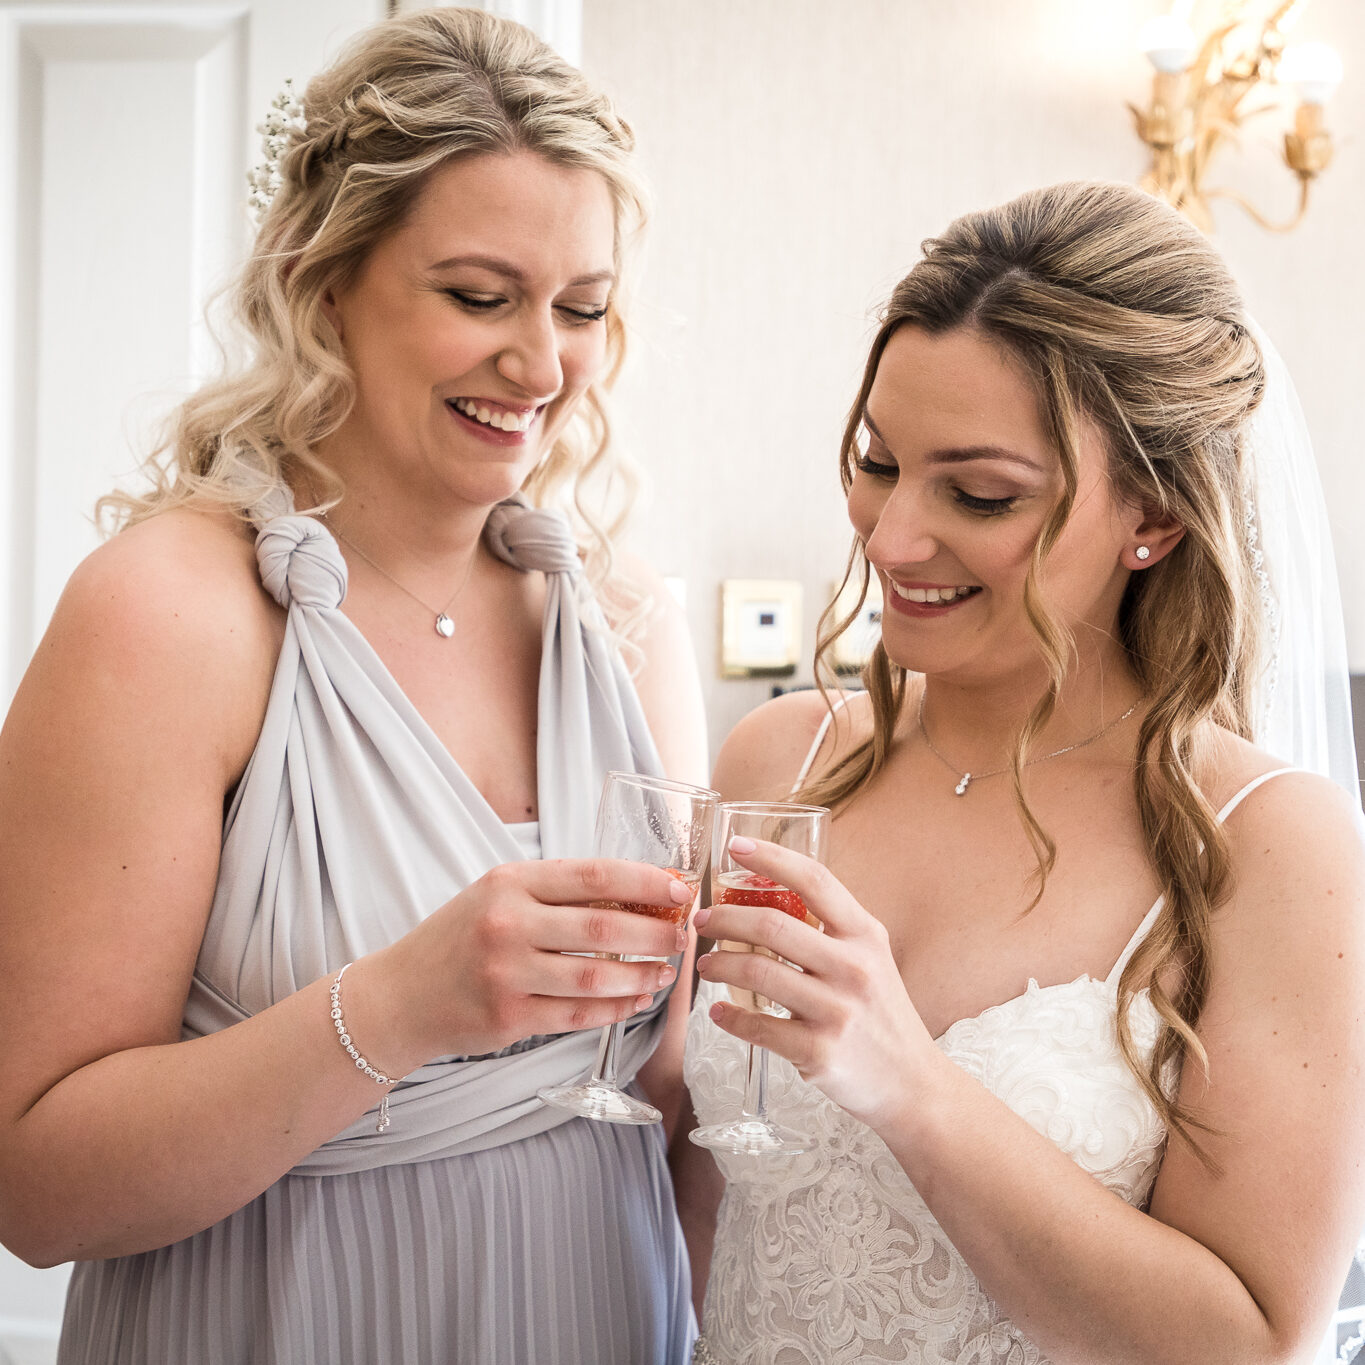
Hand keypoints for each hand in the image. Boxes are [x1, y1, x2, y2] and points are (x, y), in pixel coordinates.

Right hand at [360, 859, 693, 1065]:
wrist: (401, 995)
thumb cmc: (460, 938)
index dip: (645, 881)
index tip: (680, 889)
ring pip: (595, 977)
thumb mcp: (497, 895)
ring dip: (641, 975)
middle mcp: (508, 924)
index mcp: (510, 883)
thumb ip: (554, 892)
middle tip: (682, 936)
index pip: (593, 875)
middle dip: (654, 933)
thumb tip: (635, 892)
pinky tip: (636, 1001)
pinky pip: (578, 1015)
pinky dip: (614, 1009)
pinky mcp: (508, 1017)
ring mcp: (507, 973)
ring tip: (665, 973)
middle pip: (603, 928)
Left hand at [693, 838, 935, 1129]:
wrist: (912, 1083)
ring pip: (756, 972)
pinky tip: (720, 1013)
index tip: (735, 846)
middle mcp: (854, 967)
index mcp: (865, 935)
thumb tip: (767, 898)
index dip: (771, 857)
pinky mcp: (819, 1051)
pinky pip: (758, 1026)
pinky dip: (729, 1017)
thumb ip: (832, 930)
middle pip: (771, 925)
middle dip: (724, 918)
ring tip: (707, 966)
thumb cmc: (882, 1015)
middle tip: (703, 921)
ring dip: (719, 965)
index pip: (815, 880)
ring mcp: (837, 1010)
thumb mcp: (872, 959)